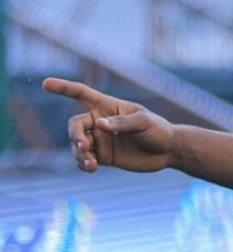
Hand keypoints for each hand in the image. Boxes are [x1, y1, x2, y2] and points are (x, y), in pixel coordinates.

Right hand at [42, 77, 176, 172]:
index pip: (81, 94)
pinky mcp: (102, 155)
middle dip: (75, 136)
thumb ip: (122, 123)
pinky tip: (91, 168)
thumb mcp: (144, 123)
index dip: (63, 88)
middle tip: (84, 146)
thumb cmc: (159, 130)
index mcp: (108, 106)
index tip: (45, 83)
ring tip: (90, 163)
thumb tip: (99, 125)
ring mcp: (100, 139)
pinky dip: (83, 163)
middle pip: (75, 125)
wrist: (168, 152)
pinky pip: (84, 159)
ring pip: (76, 144)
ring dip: (79, 153)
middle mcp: (100, 121)